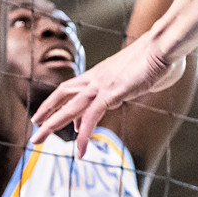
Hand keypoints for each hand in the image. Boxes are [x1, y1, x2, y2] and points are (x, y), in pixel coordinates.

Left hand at [31, 32, 185, 153]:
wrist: (164, 45)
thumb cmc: (160, 55)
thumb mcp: (142, 74)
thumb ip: (137, 80)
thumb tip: (148, 81)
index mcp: (102, 72)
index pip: (73, 86)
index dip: (58, 100)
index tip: (49, 113)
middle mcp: (96, 77)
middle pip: (63, 94)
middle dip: (46, 111)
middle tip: (34, 126)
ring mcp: (102, 85)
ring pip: (69, 107)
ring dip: (51, 124)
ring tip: (37, 140)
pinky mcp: (111, 93)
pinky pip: (91, 118)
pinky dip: (83, 136)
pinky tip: (80, 151)